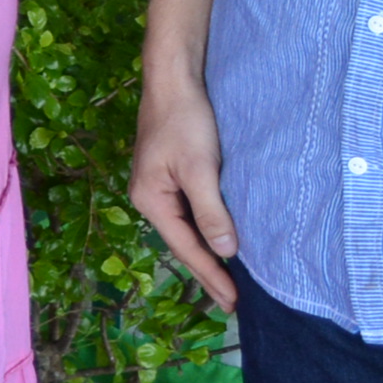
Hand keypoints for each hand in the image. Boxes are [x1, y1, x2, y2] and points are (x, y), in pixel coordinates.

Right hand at [128, 65, 241, 307]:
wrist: (173, 80)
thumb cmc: (185, 121)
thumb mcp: (200, 167)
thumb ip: (211, 212)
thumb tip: (226, 252)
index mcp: (150, 199)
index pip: (186, 247)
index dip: (211, 275)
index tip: (233, 301)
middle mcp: (150, 198)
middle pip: (183, 243)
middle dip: (207, 272)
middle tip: (232, 303)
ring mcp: (159, 187)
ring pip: (187, 229)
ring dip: (208, 254)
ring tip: (229, 281)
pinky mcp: (171, 175)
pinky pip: (190, 213)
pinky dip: (206, 232)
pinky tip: (219, 241)